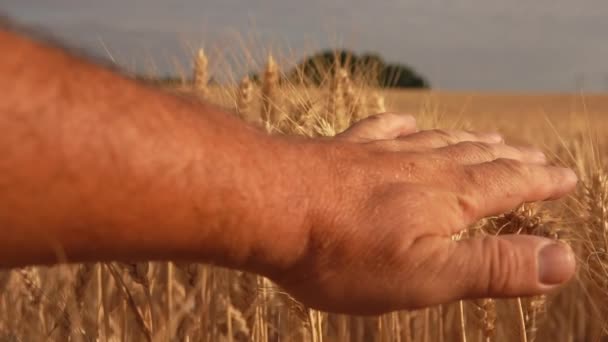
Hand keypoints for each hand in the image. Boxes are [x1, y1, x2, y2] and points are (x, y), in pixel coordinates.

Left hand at [264, 113, 576, 314]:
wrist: (269, 207)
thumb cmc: (343, 252)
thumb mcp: (426, 277)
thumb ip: (493, 267)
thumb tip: (563, 260)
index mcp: (447, 198)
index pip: (509, 184)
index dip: (541, 182)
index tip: (565, 176)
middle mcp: (420, 166)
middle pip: (478, 156)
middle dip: (512, 158)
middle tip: (536, 155)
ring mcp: (380, 154)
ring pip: (438, 140)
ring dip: (470, 140)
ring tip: (489, 137)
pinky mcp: (344, 150)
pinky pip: (385, 129)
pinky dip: (406, 126)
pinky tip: (409, 124)